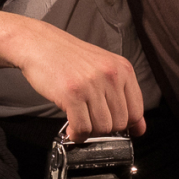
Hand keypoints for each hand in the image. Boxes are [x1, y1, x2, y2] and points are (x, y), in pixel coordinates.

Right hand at [11, 21, 146, 140]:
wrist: (39, 44)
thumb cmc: (69, 58)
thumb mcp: (103, 68)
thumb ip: (122, 95)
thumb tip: (139, 129)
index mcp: (123, 69)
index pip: (136, 110)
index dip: (126, 125)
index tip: (114, 126)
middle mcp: (111, 76)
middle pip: (120, 123)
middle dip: (104, 128)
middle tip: (90, 121)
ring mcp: (92, 85)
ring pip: (102, 128)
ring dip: (90, 132)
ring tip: (79, 122)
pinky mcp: (72, 94)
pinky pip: (82, 127)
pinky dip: (77, 134)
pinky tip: (71, 128)